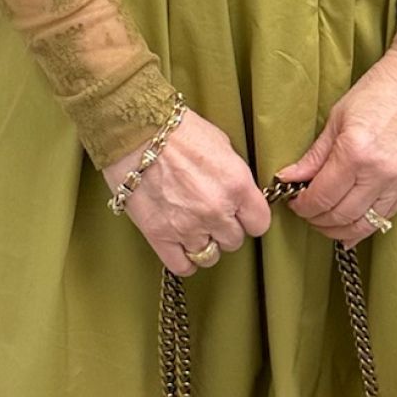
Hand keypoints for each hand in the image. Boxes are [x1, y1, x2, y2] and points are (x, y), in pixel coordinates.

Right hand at [102, 107, 271, 275]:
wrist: (136, 131)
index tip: (242, 214)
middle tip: (212, 215)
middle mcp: (216, 211)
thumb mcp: (221, 145)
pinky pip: (182, 265)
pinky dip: (184, 260)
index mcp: (237, 186)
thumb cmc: (178, 130)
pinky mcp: (159, 235)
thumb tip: (237, 193)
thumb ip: (234, 176)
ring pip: (209, 256)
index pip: (259, 223)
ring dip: (204, 243)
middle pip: (234, 241)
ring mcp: (188, 226)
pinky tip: (181, 246)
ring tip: (194, 228)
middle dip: (225, 229)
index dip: (250, 218)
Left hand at [272, 32, 396, 244]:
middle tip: (306, 210)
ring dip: (338, 229)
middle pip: (339, 216)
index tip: (294, 200)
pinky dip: (364, 226)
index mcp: (355, 153)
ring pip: (362, 225)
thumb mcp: (338, 117)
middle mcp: (378, 173)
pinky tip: (350, 225)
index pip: (321, 196)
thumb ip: (314, 155)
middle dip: (316, 219)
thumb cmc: (381, 89)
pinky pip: (384, 218)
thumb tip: (287, 177)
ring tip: (325, 220)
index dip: (302, 205)